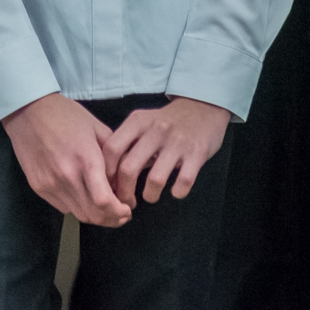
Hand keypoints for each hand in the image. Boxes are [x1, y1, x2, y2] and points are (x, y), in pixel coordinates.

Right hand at [2, 93, 132, 227]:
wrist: (28, 111)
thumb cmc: (66, 115)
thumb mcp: (97, 128)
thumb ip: (113, 156)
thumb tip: (123, 182)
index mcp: (86, 159)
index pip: (104, 201)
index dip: (119, 211)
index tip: (127, 209)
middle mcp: (67, 176)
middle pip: (93, 214)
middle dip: (111, 219)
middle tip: (121, 214)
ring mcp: (50, 184)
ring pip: (78, 214)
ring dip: (94, 216)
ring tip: (104, 207)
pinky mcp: (38, 187)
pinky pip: (63, 206)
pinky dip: (77, 206)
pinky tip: (83, 195)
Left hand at [101, 95, 229, 205]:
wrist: (203, 108)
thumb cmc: (167, 122)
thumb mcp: (144, 123)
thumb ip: (127, 143)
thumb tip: (107, 174)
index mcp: (138, 121)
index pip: (112, 149)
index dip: (106, 173)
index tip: (108, 186)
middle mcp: (156, 130)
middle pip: (128, 168)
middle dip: (124, 192)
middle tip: (127, 202)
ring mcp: (177, 142)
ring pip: (155, 179)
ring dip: (150, 195)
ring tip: (150, 196)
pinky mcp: (197, 153)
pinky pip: (183, 182)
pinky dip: (177, 192)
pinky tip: (175, 191)